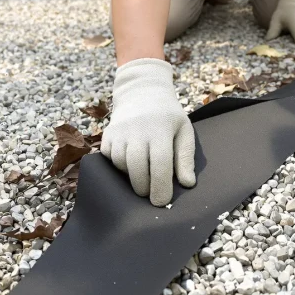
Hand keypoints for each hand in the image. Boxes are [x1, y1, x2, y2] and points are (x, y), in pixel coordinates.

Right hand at [102, 58, 195, 205]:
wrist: (142, 92)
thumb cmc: (168, 116)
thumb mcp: (184, 131)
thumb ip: (186, 158)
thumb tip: (187, 184)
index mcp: (161, 129)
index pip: (160, 163)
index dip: (161, 186)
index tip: (162, 202)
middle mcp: (137, 130)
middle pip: (136, 167)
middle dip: (143, 187)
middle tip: (150, 195)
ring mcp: (119, 132)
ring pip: (121, 164)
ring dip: (131, 176)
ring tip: (142, 175)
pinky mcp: (107, 135)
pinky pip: (109, 159)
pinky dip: (118, 166)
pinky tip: (129, 163)